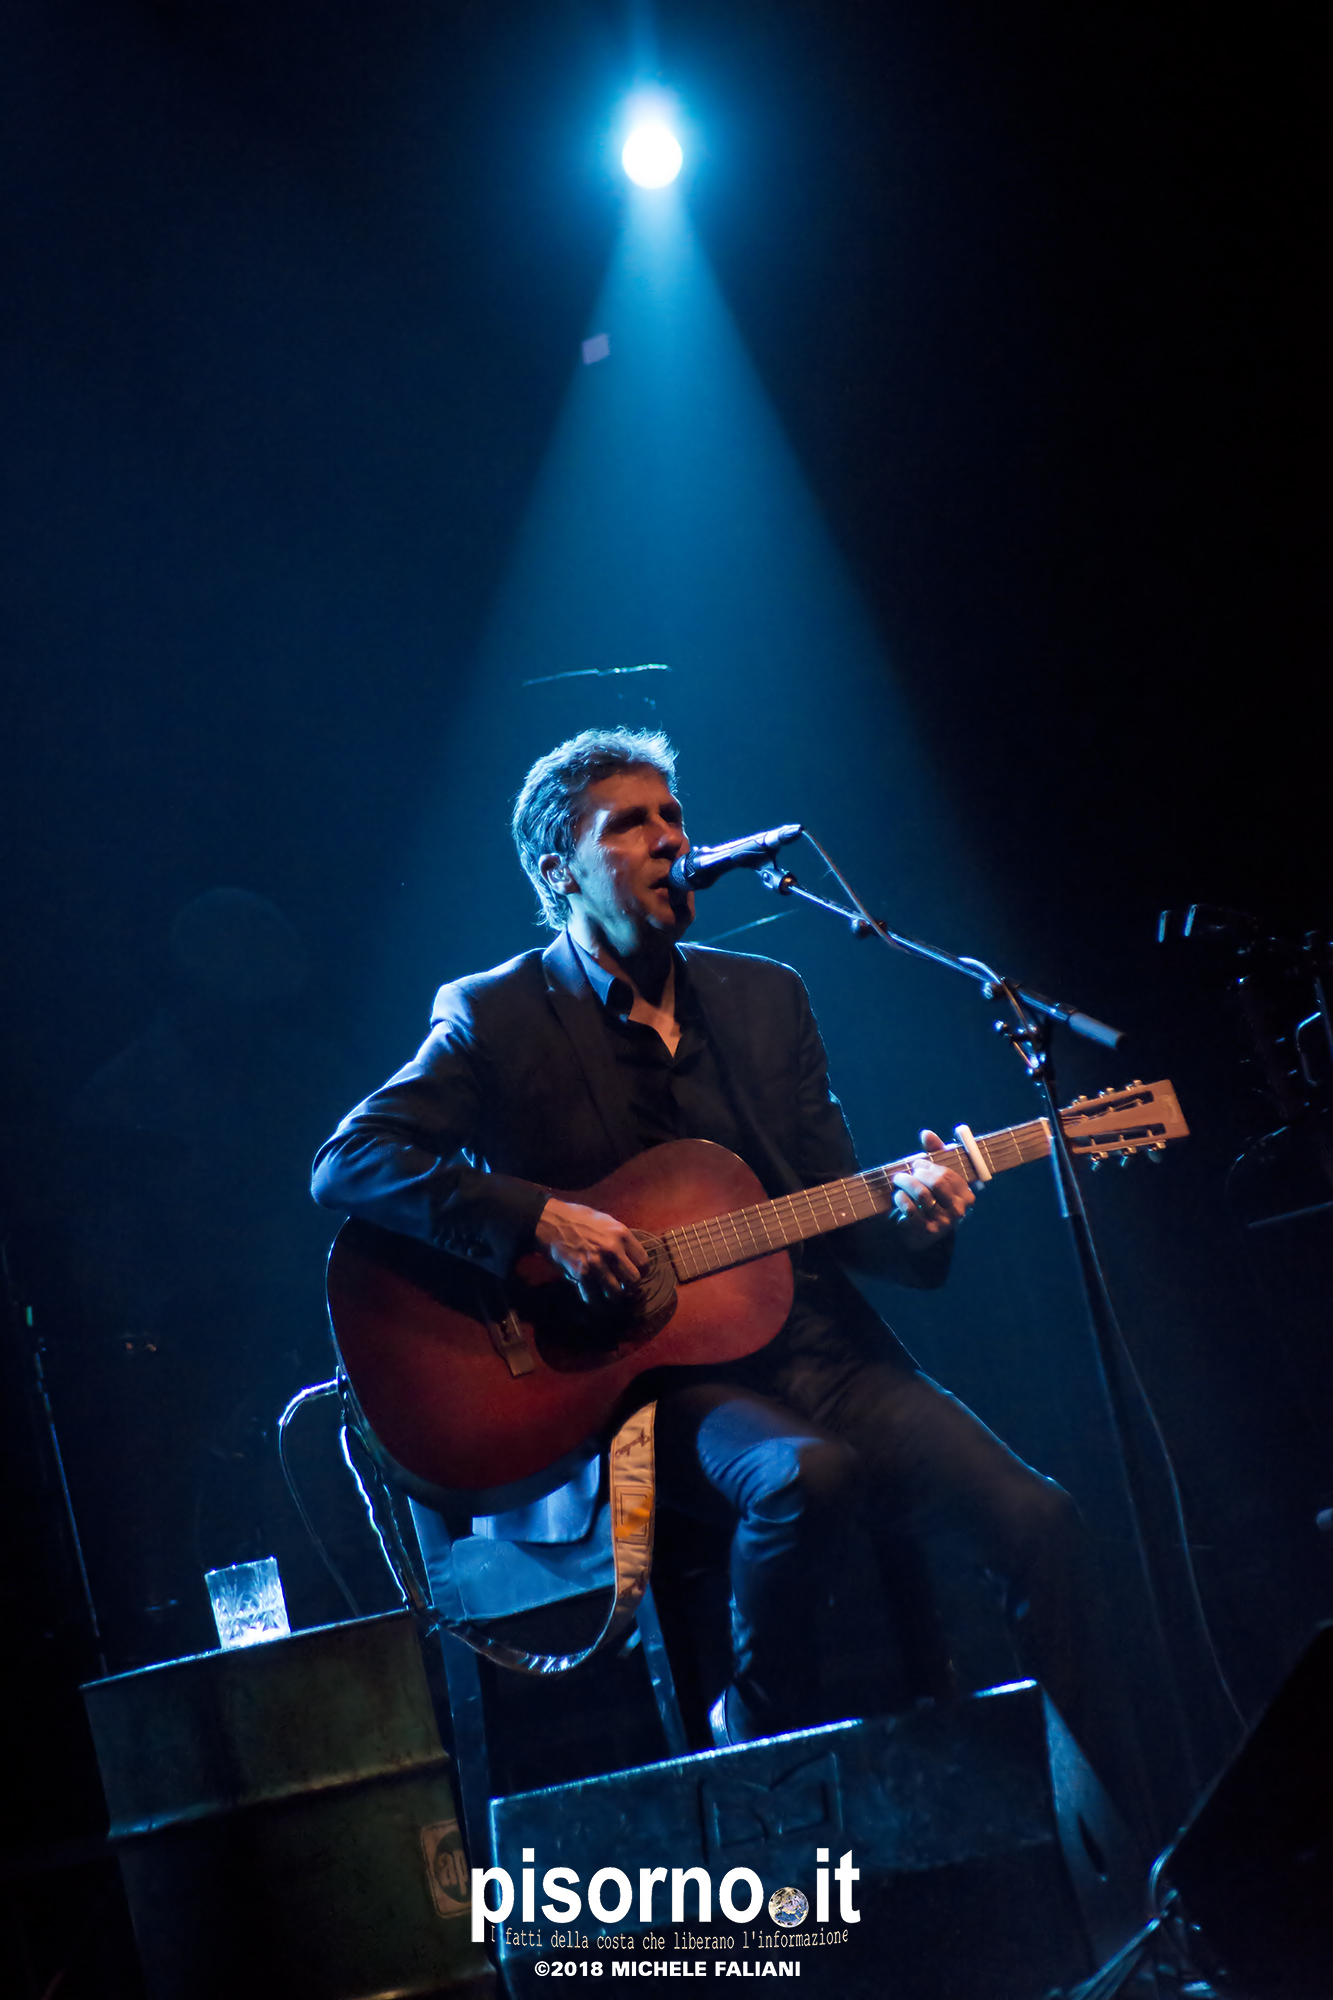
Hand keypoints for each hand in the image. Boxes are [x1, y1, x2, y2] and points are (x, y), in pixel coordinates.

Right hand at [534, 1197, 648, 1302]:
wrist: (550, 1221)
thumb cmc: (577, 1218)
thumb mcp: (605, 1221)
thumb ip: (620, 1239)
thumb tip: (631, 1256)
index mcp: (621, 1234)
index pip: (644, 1263)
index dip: (641, 1272)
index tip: (634, 1275)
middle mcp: (612, 1249)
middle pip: (634, 1280)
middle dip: (630, 1287)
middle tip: (624, 1287)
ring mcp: (596, 1263)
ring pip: (616, 1292)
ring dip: (614, 1296)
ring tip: (610, 1294)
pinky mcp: (580, 1274)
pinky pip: (594, 1298)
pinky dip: (595, 1303)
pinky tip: (595, 1300)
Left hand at [891, 1129, 975, 1248]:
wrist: (923, 1231)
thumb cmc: (933, 1196)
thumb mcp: (939, 1174)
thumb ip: (935, 1152)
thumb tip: (926, 1134)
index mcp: (967, 1195)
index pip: (947, 1174)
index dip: (928, 1166)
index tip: (916, 1164)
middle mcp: (959, 1210)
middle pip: (935, 1183)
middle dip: (916, 1174)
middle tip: (905, 1172)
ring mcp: (944, 1222)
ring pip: (921, 1195)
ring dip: (905, 1184)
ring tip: (898, 1180)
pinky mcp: (927, 1230)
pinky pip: (911, 1209)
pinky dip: (900, 1199)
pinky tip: (897, 1195)